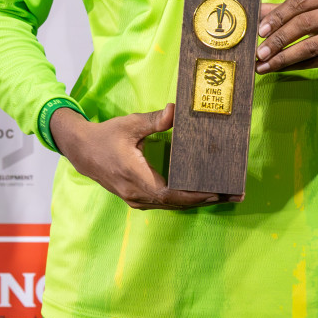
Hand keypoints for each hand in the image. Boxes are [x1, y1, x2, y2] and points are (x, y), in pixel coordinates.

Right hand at [49, 104, 222, 210]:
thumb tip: (176, 111)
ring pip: (172, 206)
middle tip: (235, 194)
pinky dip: (185, 200)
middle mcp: (137, 193)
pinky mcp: (137, 198)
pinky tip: (202, 195)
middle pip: (176, 203)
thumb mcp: (130, 124)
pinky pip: (165, 203)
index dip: (194, 195)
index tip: (217, 191)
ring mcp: (136, 199)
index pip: (169, 193)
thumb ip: (154, 120)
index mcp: (135, 176)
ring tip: (226, 196)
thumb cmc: (106, 136)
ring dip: (198, 202)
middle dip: (207, 199)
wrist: (82, 151)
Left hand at [255, 0, 317, 74]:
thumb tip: (256, 12)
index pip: (300, 2)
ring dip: (283, 57)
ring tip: (264, 65)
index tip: (260, 30)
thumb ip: (286, 10)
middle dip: (278, 39)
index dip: (278, 16)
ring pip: (310, 46)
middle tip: (259, 51)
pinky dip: (294, 66)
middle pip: (304, 23)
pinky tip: (279, 69)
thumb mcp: (317, 9)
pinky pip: (315, 61)